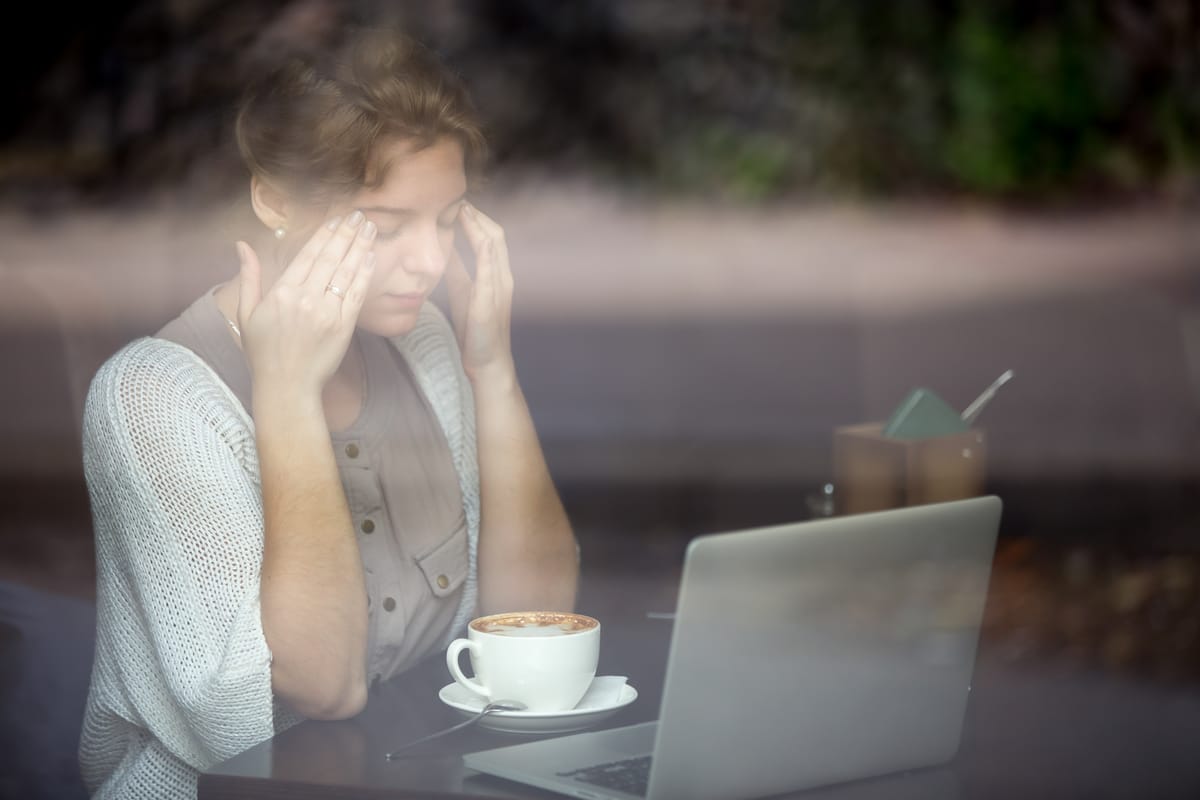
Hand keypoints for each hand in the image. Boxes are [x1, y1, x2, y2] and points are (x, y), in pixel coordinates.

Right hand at [235, 212, 376, 394]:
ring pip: (347, 271)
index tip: (336, 219)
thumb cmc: (264, 352)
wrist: (287, 386)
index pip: (308, 254)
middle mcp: (306, 298)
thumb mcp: (247, 313)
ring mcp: (328, 312)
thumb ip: (249, 276)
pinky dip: (365, 273)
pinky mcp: (344, 326)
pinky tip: (371, 257)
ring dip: (360, 247)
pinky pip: (357, 294)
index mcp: (282, 292)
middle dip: (346, 233)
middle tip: (358, 215)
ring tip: (369, 228)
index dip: (324, 234)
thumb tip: (242, 245)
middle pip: (330, 257)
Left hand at [446, 203, 514, 382]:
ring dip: (479, 222)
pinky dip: (480, 242)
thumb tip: (445, 248)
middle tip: (458, 198)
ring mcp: (500, 285)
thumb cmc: (475, 331)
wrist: (486, 362)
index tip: (457, 204)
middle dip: (478, 214)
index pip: (490, 238)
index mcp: (496, 275)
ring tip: (461, 206)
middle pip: (495, 233)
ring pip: (494, 242)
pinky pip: (489, 262)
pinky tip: (470, 231)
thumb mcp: (462, 293)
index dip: (476, 219)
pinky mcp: (491, 296)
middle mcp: (503, 276)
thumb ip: (457, 270)